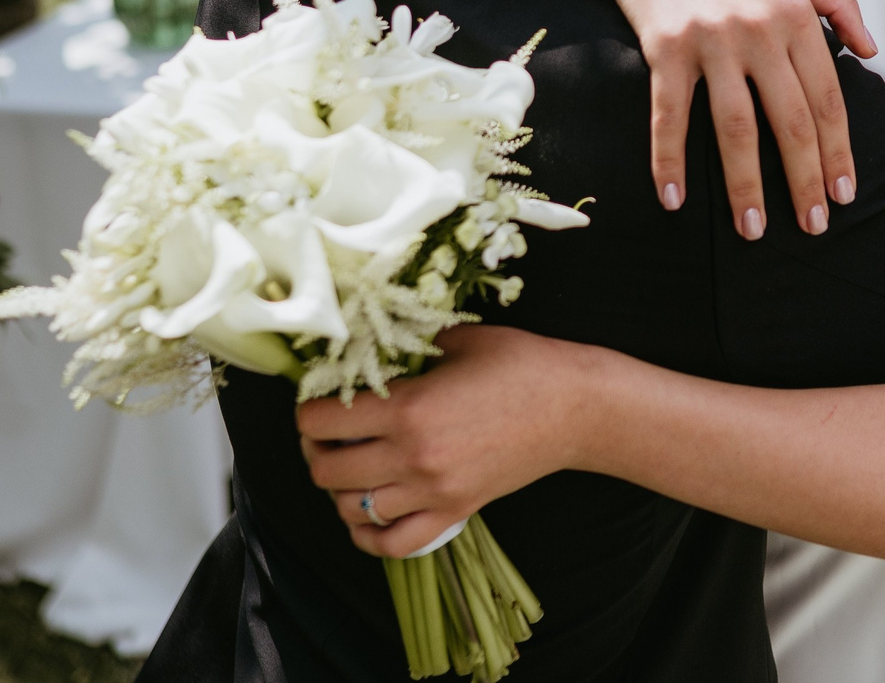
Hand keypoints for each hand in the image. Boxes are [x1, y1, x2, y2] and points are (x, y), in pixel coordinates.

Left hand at [297, 328, 586, 558]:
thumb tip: (360, 349)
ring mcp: (434, 492)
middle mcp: (414, 457)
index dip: (309, 407)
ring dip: (339, 489)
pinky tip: (366, 513)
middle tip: (326, 431)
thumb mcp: (456, 341)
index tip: (317, 396)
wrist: (575, 407)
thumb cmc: (521, 364)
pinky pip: (393, 544)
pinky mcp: (455, 513)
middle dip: (315, 450)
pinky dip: (369, 535)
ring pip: (351, 510)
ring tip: (348, 464)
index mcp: (409, 408)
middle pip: (326, 471)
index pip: (322, 421)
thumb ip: (404, 348)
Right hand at [605, 0, 876, 238]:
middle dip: (805, 181)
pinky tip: (674, 199)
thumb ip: (838, 3)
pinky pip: (670, 116)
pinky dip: (669, 160)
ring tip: (753, 230)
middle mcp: (759, 29)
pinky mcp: (665, 47)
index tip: (845, 195)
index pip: (827, 98)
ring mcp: (711, 39)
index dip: (838, 151)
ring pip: (736, 128)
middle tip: (812, 228)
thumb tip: (868, 53)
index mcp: (795, 13)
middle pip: (790, 121)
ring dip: (745, 185)